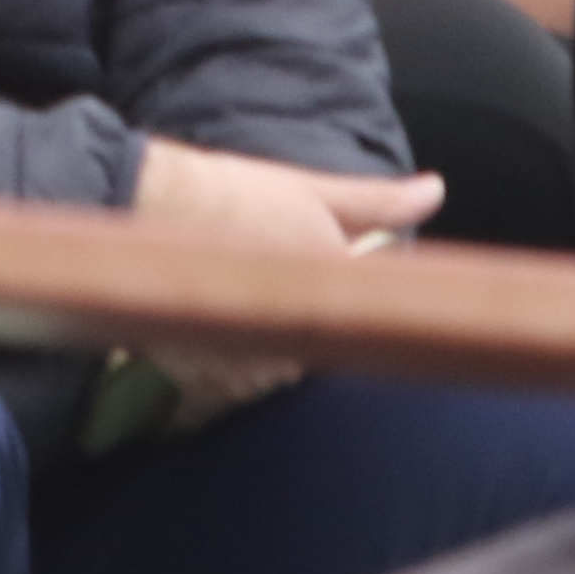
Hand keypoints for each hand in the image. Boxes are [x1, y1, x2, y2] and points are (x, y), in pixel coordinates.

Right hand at [127, 138, 445, 429]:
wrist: (138, 201)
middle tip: (265, 281)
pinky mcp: (214, 378)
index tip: (315, 287)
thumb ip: (379, 202)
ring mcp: (255, 359)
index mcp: (332, 280)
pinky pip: (242, 384)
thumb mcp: (310, 189)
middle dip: (302, 325)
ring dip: (268, 349)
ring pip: (282, 372)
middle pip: (321, 350)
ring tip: (237, 299)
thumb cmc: (228, 191)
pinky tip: (217, 324)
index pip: (365, 317)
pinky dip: (234, 363)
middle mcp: (299, 329)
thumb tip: (436, 190)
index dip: (343, 304)